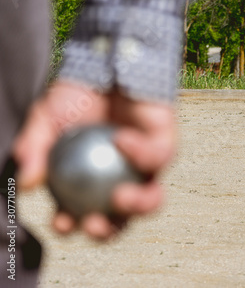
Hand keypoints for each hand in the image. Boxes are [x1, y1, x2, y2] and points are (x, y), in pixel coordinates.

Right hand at [13, 82, 176, 238]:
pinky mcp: (166, 148)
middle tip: (94, 222)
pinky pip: (158, 158)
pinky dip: (139, 152)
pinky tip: (120, 139)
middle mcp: (120, 179)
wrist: (105, 64)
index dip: (72, 225)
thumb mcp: (45, 120)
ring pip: (150, 199)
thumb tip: (27, 184)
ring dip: (138, 206)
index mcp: (90, 182)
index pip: (81, 214)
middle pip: (120, 219)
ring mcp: (145, 167)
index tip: (62, 221)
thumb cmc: (76, 95)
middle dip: (108, 231)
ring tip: (120, 197)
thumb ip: (34, 148)